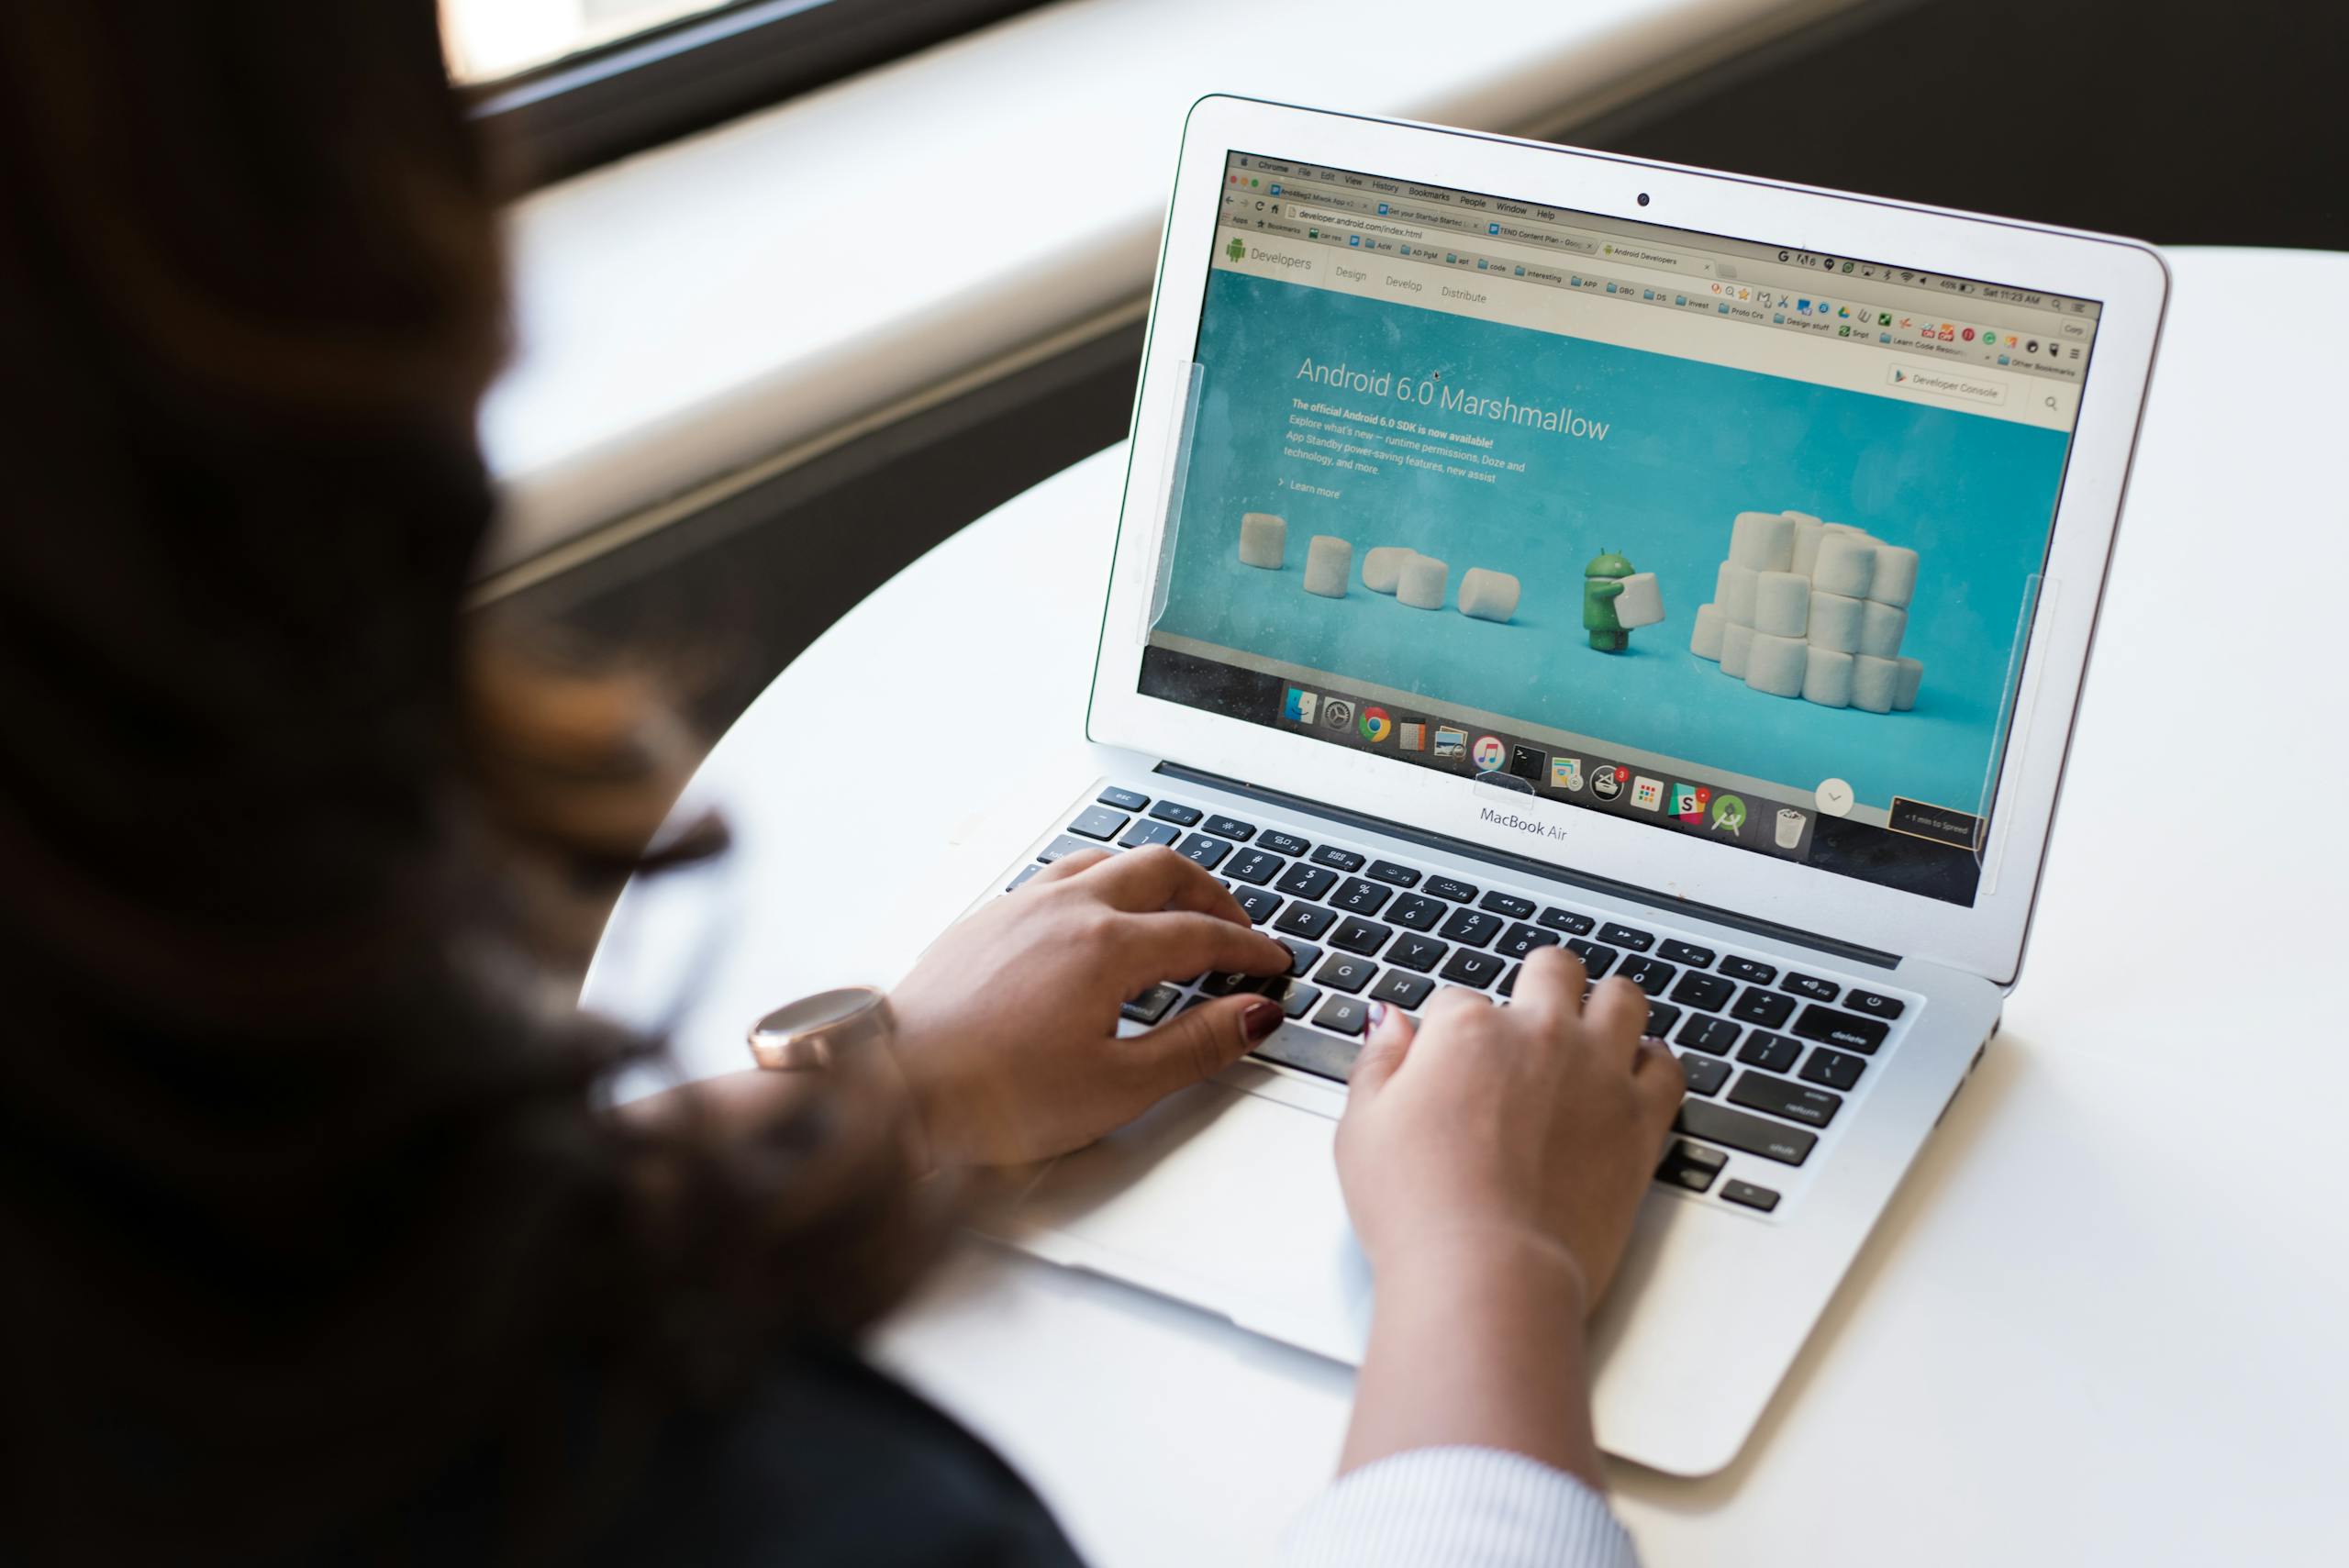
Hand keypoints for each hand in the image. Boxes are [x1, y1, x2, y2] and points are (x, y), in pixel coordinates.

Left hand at [886, 844, 1292, 1166]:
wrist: (893, 1089)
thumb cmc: (993, 1097)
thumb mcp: (1117, 1088)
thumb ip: (1195, 1046)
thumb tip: (1252, 1016)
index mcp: (1106, 947)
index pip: (1202, 934)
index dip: (1248, 948)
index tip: (1272, 964)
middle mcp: (1065, 909)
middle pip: (1161, 870)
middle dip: (1211, 894)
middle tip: (1237, 927)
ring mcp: (1019, 908)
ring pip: (1105, 861)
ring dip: (1152, 879)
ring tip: (1172, 910)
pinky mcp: (985, 921)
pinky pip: (1058, 877)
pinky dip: (1099, 885)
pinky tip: (1093, 920)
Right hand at [1334, 945, 1683, 1307]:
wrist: (1487, 1272)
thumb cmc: (1418, 1209)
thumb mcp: (1363, 1127)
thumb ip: (1379, 1061)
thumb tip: (1390, 1021)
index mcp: (1469, 1030)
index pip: (1459, 1000)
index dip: (1450, 1032)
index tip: (1446, 1064)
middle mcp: (1540, 1034)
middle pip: (1553, 970)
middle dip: (1541, 982)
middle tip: (1532, 1014)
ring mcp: (1598, 1073)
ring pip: (1624, 999)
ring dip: (1607, 1006)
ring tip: (1595, 1027)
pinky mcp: (1640, 1122)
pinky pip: (1669, 1067)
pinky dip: (1656, 1063)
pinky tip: (1638, 1073)